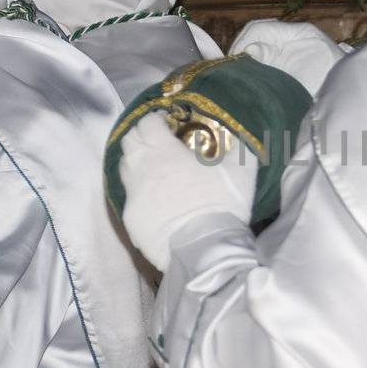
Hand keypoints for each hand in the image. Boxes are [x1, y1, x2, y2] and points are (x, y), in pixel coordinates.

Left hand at [118, 113, 258, 270]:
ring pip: (124, 168)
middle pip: (129, 141)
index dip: (156, 119)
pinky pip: (130, 198)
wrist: (204, 247)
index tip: (168, 124)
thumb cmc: (221, 202)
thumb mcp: (241, 169)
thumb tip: (237, 133)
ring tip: (155, 170)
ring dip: (136, 163)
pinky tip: (156, 200)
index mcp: (163, 150)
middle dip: (142, 137)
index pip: (146, 123)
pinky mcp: (130, 218)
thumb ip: (238, 146)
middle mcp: (140, 168)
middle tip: (159, 143)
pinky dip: (140, 193)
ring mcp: (132, 194)